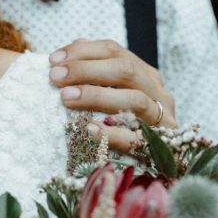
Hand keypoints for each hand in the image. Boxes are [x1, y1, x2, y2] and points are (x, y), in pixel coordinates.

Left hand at [49, 38, 176, 151]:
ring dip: (97, 95)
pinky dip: (111, 133)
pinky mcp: (163, 147)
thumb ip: (97, 72)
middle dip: (86, 70)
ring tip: (66, 97)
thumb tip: (70, 51)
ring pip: (135, 99)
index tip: (53, 60)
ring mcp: (164, 119)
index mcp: (145, 74)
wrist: (162, 166)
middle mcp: (158, 92)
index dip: (83, 52)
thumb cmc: (128, 125)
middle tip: (55, 76)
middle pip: (125, 70)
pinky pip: (136, 138)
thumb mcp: (116, 94)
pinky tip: (88, 130)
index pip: (114, 51)